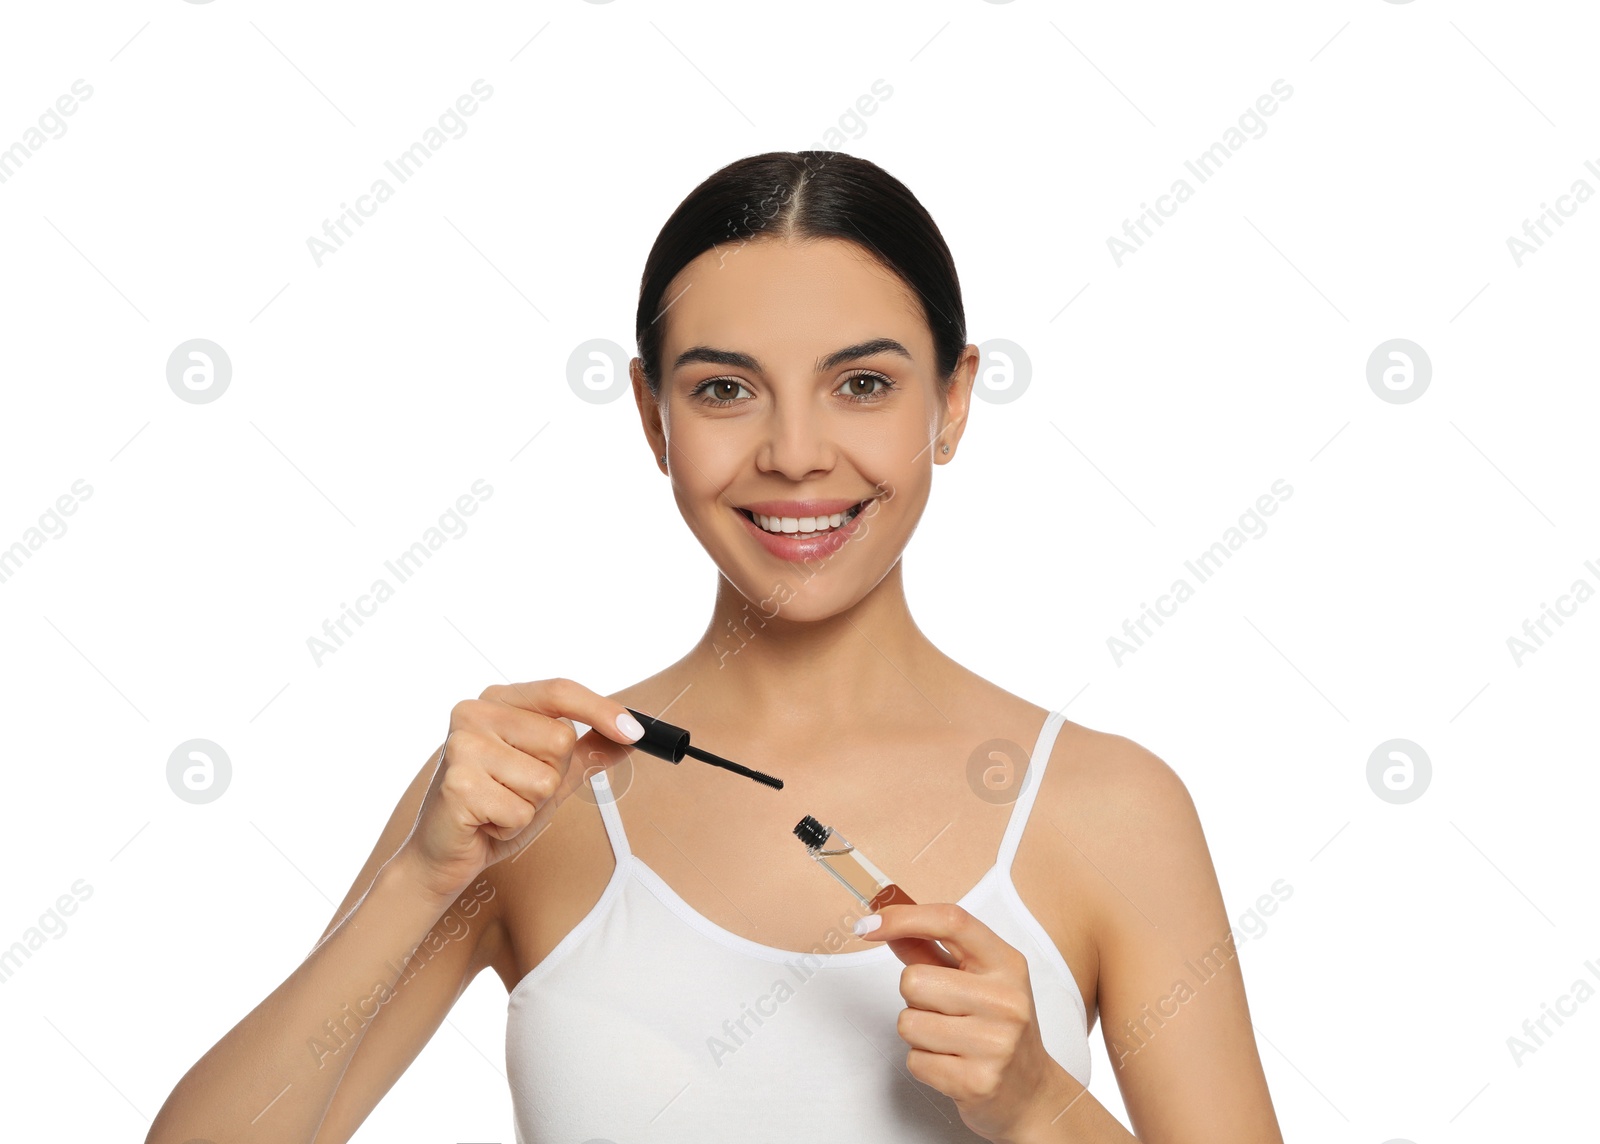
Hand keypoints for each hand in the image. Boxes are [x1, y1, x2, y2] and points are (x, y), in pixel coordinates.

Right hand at [395, 678, 643, 903]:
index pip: (560, 690)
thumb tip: (634, 736)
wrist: (444, 854)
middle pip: (560, 739)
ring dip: (531, 805)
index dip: (602, 710)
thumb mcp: (551, 775)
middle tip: (515, 788)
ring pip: (545, 779)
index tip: (636, 732)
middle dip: (552, 777)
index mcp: (498, 700)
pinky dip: (511, 826)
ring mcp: (462, 746)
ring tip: (499, 806)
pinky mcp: (458, 784)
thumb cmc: (496, 807)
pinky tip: (485, 822)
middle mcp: (474, 713)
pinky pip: (521, 810)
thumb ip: (589, 752)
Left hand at [858, 903, 1075, 1142]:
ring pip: (908, 1024)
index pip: (952, 922)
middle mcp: (1006, 999)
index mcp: (1006, 964)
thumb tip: (884, 923)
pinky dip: (924, 1063)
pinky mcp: (977, 1081)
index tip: (870, 924)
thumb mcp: (976, 980)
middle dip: (913, 997)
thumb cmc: (997, 1028)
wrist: (1031, 1093)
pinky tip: (953, 1064)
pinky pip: (914, 1061)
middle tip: (943, 1011)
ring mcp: (995, 1043)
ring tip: (949, 1040)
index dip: (904, 918)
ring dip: (917, 1033)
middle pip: (913, 980)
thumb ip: (929, 950)